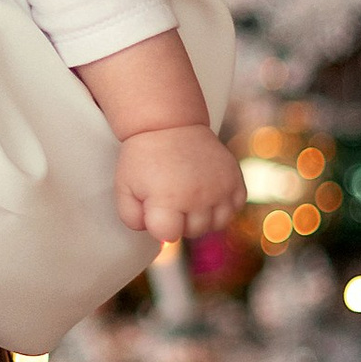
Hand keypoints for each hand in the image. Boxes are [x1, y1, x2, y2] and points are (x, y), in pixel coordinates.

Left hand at [114, 123, 244, 244]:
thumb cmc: (144, 159)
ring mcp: (219, 188)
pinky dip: (224, 204)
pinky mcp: (235, 179)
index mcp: (168, 199)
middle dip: (180, 221)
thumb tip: (157, 237)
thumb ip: (132, 219)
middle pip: (193, 231)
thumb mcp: (125, 187)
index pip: (168, 235)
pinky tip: (209, 191)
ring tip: (190, 197)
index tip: (155, 207)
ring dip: (203, 216)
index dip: (159, 224)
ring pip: (217, 224)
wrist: (170, 124)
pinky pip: (235, 206)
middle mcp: (198, 196)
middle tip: (172, 198)